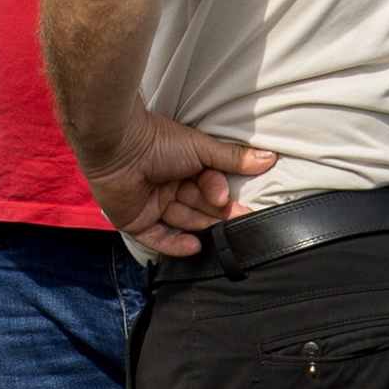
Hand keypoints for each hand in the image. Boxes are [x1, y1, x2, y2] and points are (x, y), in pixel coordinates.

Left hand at [76, 107, 274, 255]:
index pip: (207, 184)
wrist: (118, 146)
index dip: (219, 192)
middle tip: (238, 223)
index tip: (228, 198)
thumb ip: (233, 158)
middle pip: (197, 205)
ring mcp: (150, 203)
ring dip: (200, 228)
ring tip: (220, 237)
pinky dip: (175, 245)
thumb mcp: (201, 149)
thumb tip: (270, 158)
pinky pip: (158, 238)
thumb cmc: (159, 140)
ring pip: (181, 221)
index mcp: (181, 164)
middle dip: (217, 214)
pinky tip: (195, 247)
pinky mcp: (135, 221)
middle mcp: (166, 184)